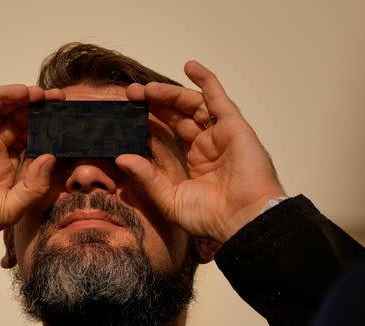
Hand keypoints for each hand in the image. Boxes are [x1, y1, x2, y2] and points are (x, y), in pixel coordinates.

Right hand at [0, 85, 63, 243]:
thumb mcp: (12, 207)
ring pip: (4, 111)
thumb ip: (34, 185)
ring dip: (24, 100)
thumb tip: (50, 158)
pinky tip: (21, 92)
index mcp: (8, 169)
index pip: (33, 144)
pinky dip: (1, 96)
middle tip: (62, 101)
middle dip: (40, 111)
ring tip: (44, 93)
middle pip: (21, 123)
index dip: (50, 133)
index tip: (68, 123)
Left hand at [118, 61, 285, 242]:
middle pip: (176, 116)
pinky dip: (206, 80)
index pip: (165, 137)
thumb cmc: (211, 217)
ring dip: (169, 93)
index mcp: (192, 164)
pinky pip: (218, 98)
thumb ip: (146, 177)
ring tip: (147, 89)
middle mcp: (205, 147)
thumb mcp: (169, 199)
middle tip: (130, 95)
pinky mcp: (234, 126)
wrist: (243, 220)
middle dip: (153, 104)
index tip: (125, 115)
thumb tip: (121, 158)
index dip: (146, 125)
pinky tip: (190, 66)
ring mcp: (220, 135)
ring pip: (192, 105)